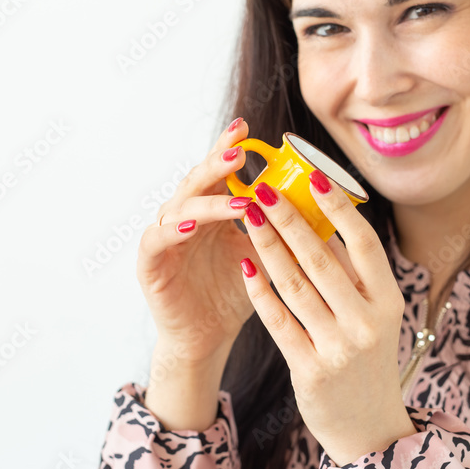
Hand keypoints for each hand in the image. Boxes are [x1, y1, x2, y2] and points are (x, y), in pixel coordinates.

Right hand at [136, 117, 258, 366]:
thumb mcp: (263, 256)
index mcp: (210, 210)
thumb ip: (277, 228)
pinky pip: (157, 240)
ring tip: (235, 200)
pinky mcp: (150, 264)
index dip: (227, 149)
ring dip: (207, 201)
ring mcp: (165, 238)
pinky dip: (173, 230)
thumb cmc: (236, 295)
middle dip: (217, 164)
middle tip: (239, 152)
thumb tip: (319, 203)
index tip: (245, 129)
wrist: (207, 339)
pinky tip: (192, 225)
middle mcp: (184, 217)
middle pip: (196, 180)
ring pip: (179, 207)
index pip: (217, 172)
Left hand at [237, 171, 415, 466]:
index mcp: (389, 301)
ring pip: (295, 286)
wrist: (369, 428)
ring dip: (267, 246)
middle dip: (289, 220)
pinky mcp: (310, 370)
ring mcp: (339, 348)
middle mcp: (368, 322)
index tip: (312, 177)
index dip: (338, 208)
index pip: (365, 244)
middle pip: (321, 260)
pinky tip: (244, 264)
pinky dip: (259, 290)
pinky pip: (278, 321)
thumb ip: (353, 276)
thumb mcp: (374, 316)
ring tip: (248, 217)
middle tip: (264, 189)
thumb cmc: (367, 359)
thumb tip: (320, 220)